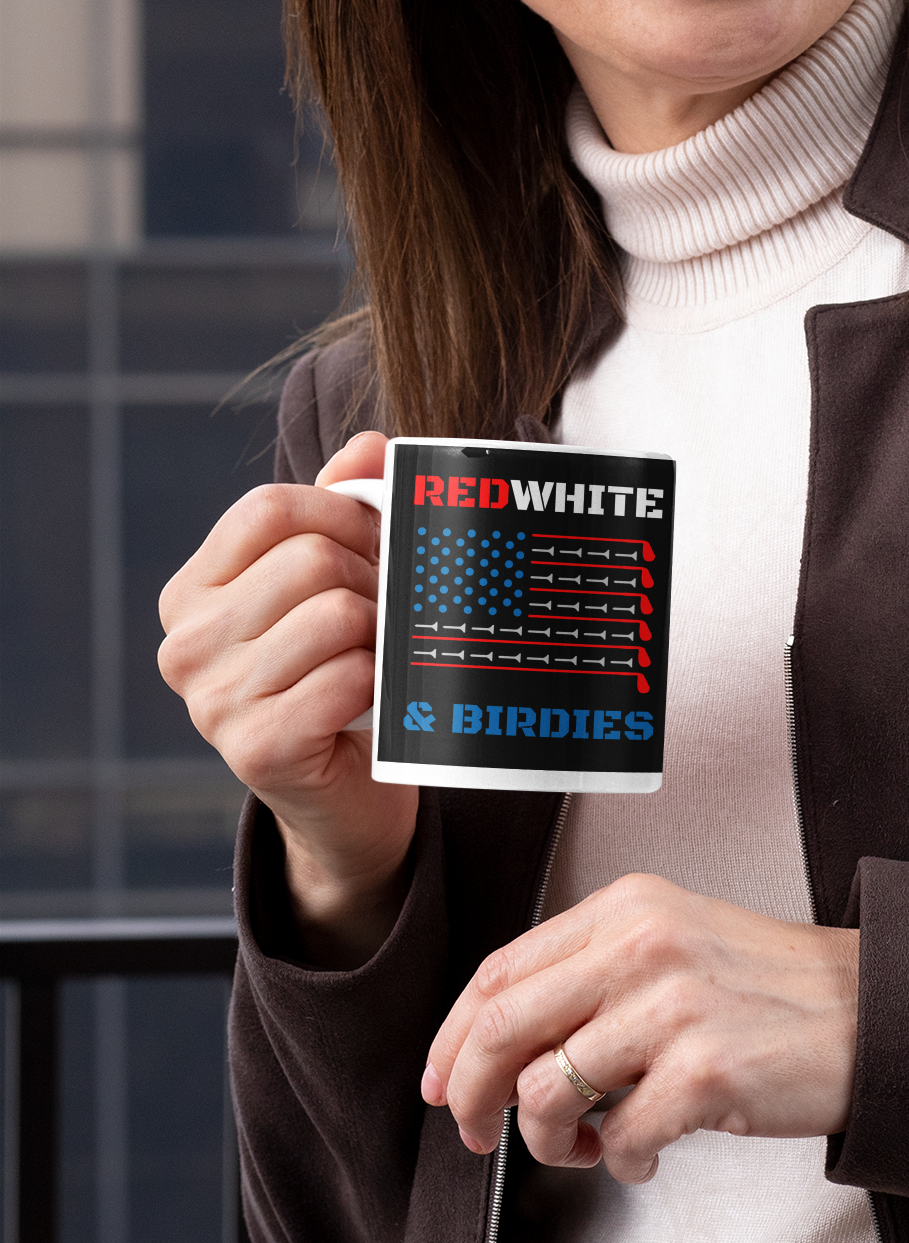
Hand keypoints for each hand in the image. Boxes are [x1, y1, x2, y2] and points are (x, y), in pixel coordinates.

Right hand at [158, 430, 417, 963]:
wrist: (343, 797)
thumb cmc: (336, 673)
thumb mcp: (335, 581)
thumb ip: (345, 507)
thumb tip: (369, 446)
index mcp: (193, 593)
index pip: (269, 507)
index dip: (343, 512)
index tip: (373, 543)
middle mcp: (186, 645)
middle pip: (310, 557)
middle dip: (372, 576)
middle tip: (387, 609)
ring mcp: (213, 702)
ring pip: (337, 613)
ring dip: (382, 632)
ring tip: (378, 653)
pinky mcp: (256, 749)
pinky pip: (349, 674)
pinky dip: (381, 680)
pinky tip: (372, 700)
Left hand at [421, 873, 859, 1182]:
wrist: (868, 1009)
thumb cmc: (768, 985)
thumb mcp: (671, 940)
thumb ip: (591, 969)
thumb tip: (499, 1041)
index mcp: (627, 906)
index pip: (502, 969)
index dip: (453, 1035)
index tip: (440, 1079)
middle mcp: (644, 944)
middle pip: (504, 1027)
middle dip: (471, 1095)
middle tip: (477, 1132)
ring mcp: (674, 1006)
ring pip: (549, 1091)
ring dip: (551, 1142)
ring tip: (587, 1145)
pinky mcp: (706, 1070)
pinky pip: (621, 1139)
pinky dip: (621, 1163)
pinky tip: (645, 1152)